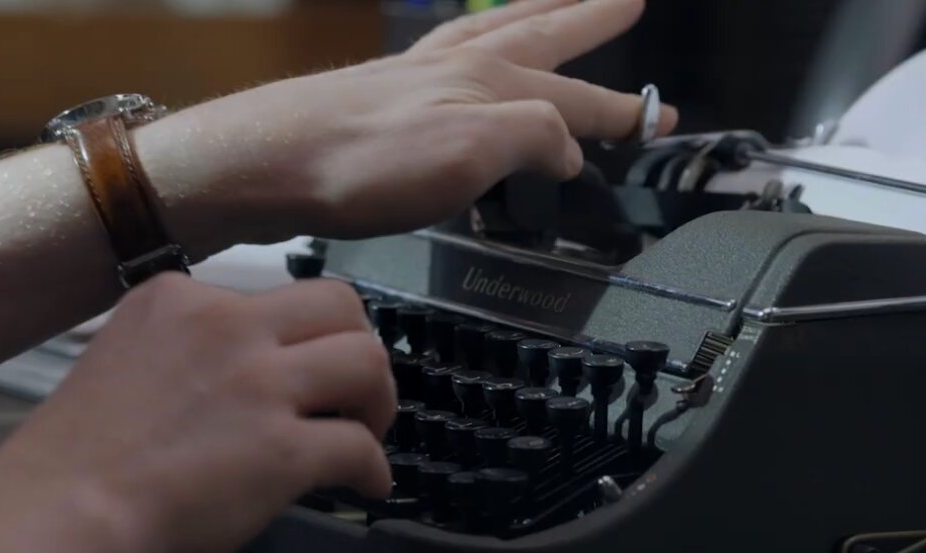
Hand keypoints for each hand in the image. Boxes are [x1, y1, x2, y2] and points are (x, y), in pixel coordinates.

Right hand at [0, 274, 393, 552]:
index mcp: (181, 299)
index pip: (273, 296)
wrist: (55, 517)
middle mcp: (227, 325)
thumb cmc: (74, 459)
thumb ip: (187, 355)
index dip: (299, 337)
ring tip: (368, 432)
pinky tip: (366, 487)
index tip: (298, 372)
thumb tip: (246, 386)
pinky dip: (374, 470)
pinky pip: (359, 447)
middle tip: (354, 394)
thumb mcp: (127, 362)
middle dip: (359, 348)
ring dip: (379, 400)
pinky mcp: (282, 448)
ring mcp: (259, 384)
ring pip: (367, 360)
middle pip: (340, 305)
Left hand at [137, 0, 676, 256]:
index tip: (659, 118)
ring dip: (535, 18)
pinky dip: (477, 50)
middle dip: (587, 21)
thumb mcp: (470, 153)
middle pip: (539, 34)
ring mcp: (417, 77)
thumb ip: (533, 140)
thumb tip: (570, 148)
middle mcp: (457, 68)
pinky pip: (451, 59)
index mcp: (489, 82)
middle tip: (624, 3)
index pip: (577, 98)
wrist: (266, 163)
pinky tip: (468, 64)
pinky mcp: (382, 100)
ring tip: (560, 7)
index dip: (622, 112)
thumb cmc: (361, 162)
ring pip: (493, 33)